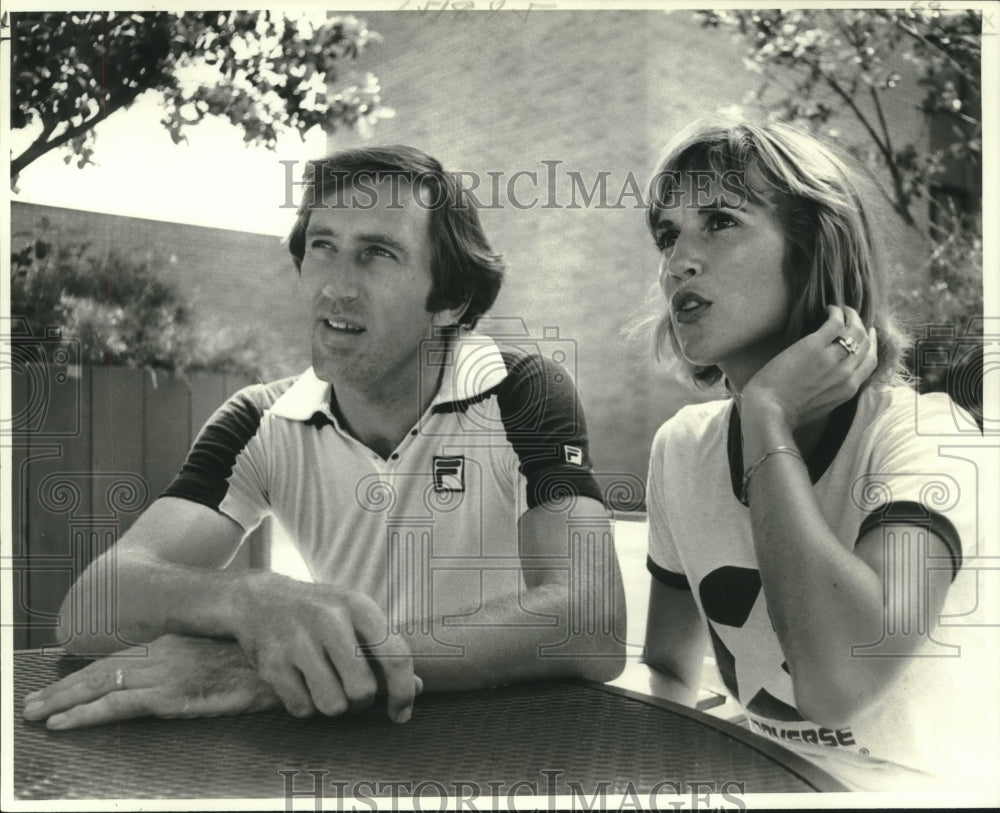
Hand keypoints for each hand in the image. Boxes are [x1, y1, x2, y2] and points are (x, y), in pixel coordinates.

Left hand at [22, 634, 280, 729]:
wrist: (289, 662)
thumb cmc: (265, 662)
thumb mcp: (229, 656)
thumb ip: (203, 661)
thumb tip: (191, 671)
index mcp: (178, 642)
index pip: (123, 657)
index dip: (90, 670)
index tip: (65, 682)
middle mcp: (166, 652)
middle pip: (103, 669)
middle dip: (64, 688)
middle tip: (31, 703)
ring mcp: (167, 672)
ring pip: (101, 685)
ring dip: (63, 702)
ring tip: (36, 714)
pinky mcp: (171, 695)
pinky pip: (118, 705)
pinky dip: (86, 714)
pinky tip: (64, 723)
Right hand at [233, 572, 420, 722]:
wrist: (259, 600)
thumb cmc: (320, 613)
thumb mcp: (356, 616)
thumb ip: (386, 650)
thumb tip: (416, 688)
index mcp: (359, 606)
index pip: (395, 658)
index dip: (403, 692)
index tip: (402, 712)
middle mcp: (329, 620)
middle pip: (362, 690)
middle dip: (362, 702)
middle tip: (354, 692)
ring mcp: (298, 641)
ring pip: (332, 706)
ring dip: (333, 706)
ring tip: (327, 686)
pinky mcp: (272, 663)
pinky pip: (303, 709)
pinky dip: (307, 706)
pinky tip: (303, 684)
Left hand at [742, 305, 876, 428]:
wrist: (770, 409)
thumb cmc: (787, 411)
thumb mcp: (820, 406)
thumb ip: (833, 391)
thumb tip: (831, 378)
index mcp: (848, 390)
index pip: (870, 363)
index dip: (871, 346)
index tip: (868, 335)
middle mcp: (846, 373)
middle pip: (866, 344)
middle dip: (864, 328)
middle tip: (856, 318)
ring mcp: (832, 358)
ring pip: (855, 330)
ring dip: (852, 316)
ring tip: (844, 309)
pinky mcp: (815, 345)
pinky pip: (836, 322)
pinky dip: (836, 312)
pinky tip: (830, 308)